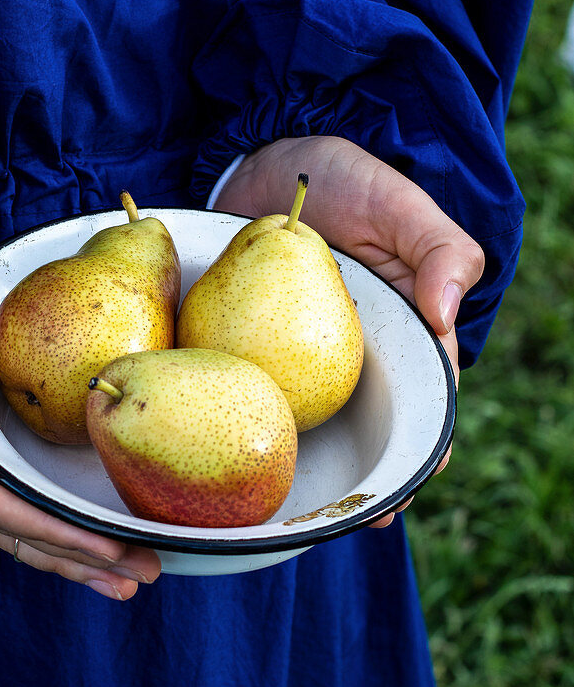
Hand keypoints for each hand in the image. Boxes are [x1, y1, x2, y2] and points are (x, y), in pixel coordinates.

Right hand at [0, 228, 160, 597]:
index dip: (53, 534)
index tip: (111, 552)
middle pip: (7, 527)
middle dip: (73, 555)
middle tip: (139, 575)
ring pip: (10, 516)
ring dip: (65, 546)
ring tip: (120, 571)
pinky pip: (9, 488)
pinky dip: (47, 511)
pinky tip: (77, 523)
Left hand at [214, 136, 484, 527]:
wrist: (266, 167)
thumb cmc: (343, 181)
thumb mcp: (398, 205)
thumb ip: (437, 252)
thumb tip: (445, 314)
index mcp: (403, 330)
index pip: (426, 393)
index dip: (427, 439)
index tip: (420, 480)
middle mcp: (355, 354)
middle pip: (374, 425)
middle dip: (373, 475)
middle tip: (365, 519)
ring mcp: (302, 356)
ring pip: (314, 423)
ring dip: (312, 467)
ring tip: (307, 514)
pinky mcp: (254, 349)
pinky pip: (256, 391)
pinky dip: (252, 422)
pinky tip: (240, 459)